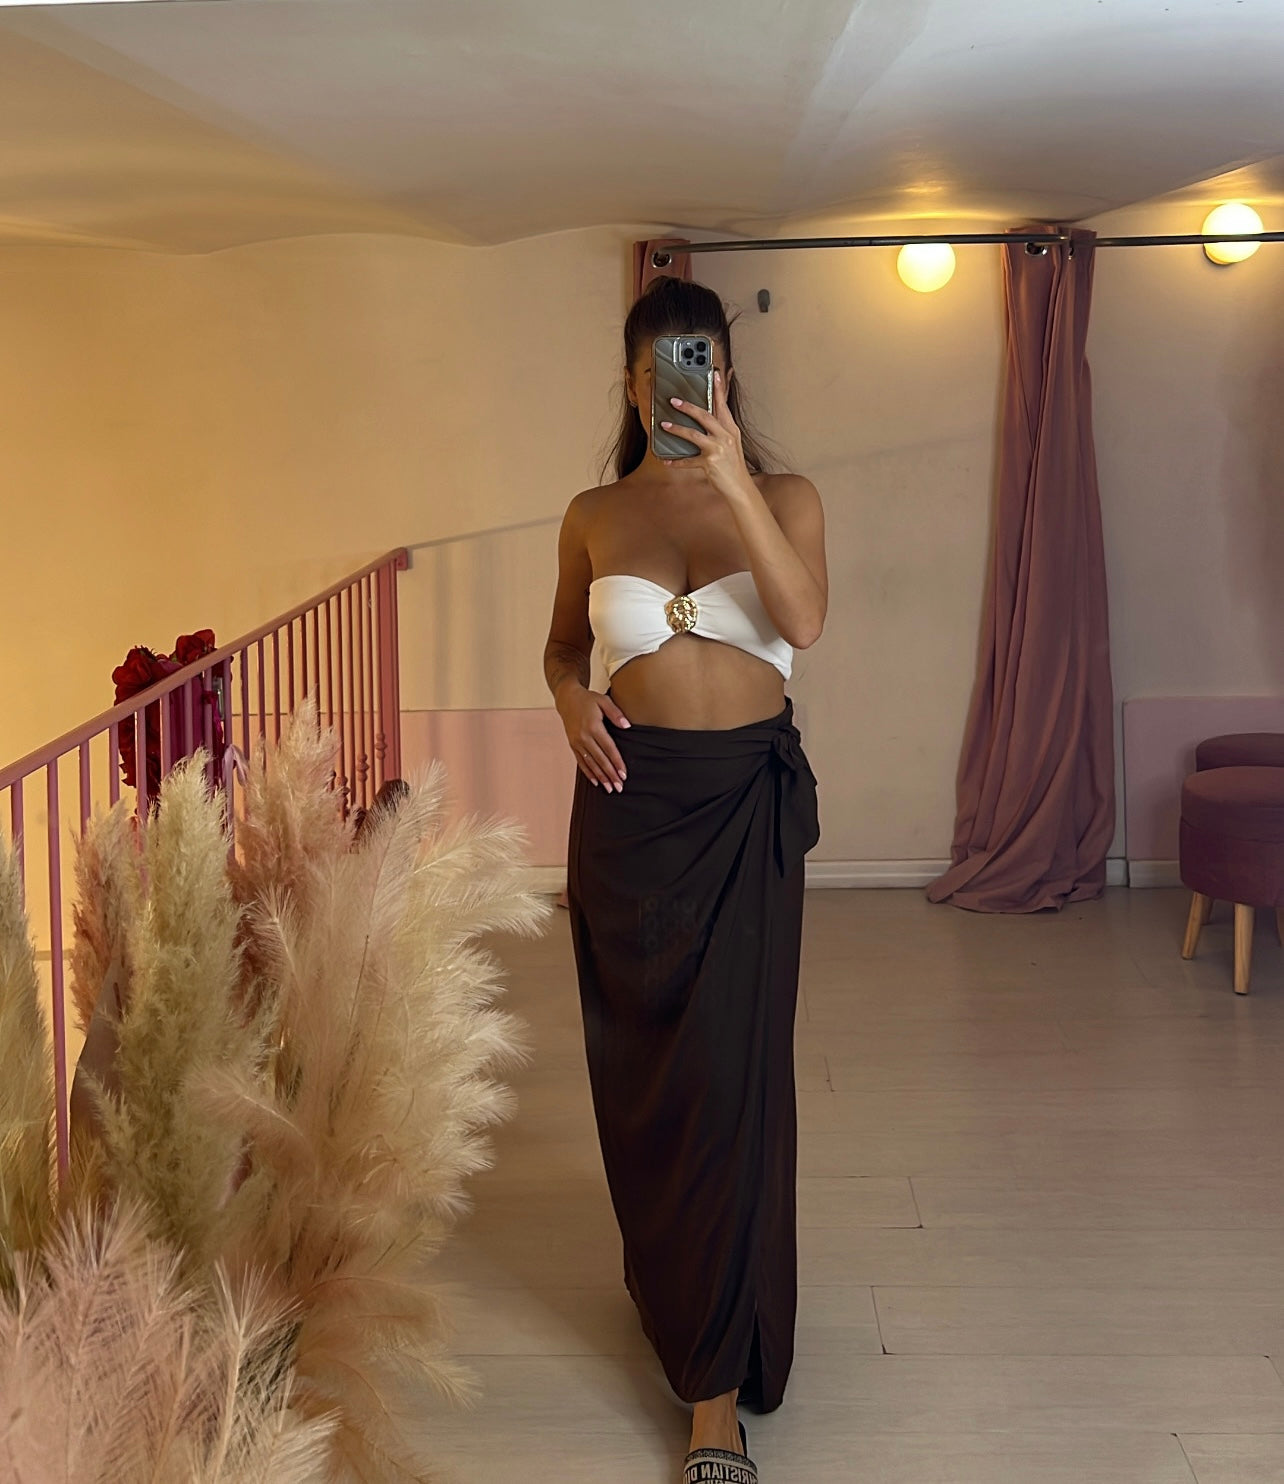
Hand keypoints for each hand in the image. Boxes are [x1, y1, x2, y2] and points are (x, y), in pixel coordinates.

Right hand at [556, 684, 629, 791]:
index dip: (617, 762)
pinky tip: (595, 781)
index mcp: (594, 726)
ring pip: (591, 763)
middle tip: (619, 787)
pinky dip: (588, 772)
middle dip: (610, 774)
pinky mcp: (573, 744)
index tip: (623, 774)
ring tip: (609, 788)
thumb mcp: (604, 701)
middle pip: (600, 759)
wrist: (567, 698)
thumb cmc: (588, 699)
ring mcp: (577, 742)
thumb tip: (627, 726)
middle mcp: (584, 737)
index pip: (609, 748)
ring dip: (600, 777)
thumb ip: (616, 713)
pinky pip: (581, 761)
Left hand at [658, 369, 753, 501]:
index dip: (718, 390)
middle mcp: (725, 436)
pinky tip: (667, 461)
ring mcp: (718, 449)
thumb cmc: (733, 466)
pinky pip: (689, 461)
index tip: (714, 374)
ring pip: (694, 434)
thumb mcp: (731, 444)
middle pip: (705, 416)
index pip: (723, 406)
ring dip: (677, 429)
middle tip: (674, 400)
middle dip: (688, 407)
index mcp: (731, 430)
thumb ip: (721, 430)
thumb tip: (706, 418)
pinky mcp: (710, 462)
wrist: (740, 487)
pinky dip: (677, 462)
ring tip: (664, 425)